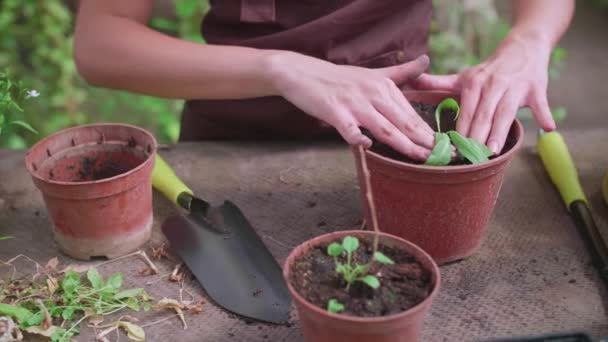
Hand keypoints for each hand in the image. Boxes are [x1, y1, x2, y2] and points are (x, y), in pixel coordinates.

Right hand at [266, 52, 434, 160]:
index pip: (411, 113)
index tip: (444, 146)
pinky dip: (358, 137)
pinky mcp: (334, 112)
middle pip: (403, 121)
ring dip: (403, 144)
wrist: (304, 73)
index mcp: (384, 86)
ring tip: (419, 157)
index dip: (428, 131)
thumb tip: (426, 61)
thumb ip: (401, 72)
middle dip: (423, 140)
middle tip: (441, 156)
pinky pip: (349, 128)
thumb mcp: (373, 73)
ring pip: (384, 127)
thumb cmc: (339, 78)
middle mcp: (372, 94)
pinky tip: (367, 146)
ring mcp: (354, 103)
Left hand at [413, 34, 555, 153]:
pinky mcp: (536, 89)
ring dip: (500, 131)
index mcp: (475, 84)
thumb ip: (438, 83)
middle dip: (477, 136)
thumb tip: (412, 81)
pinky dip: (545, 115)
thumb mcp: (463, 77)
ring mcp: (516, 87)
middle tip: (470, 157)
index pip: (467, 111)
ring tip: (493, 150)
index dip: (461, 130)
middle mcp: (494, 85)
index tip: (454, 147)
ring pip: (506, 112)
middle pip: (484, 115)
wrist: (522, 48)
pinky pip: (541, 104)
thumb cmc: (489, 71)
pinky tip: (549, 128)